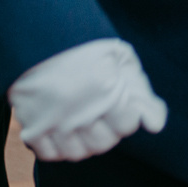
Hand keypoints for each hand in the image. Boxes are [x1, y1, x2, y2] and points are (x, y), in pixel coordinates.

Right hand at [9, 38, 166, 162]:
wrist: (33, 33)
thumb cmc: (79, 43)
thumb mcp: (118, 56)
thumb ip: (140, 90)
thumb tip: (155, 125)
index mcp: (102, 89)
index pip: (127, 124)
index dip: (126, 113)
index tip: (120, 102)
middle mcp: (78, 112)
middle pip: (103, 142)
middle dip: (106, 128)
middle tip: (98, 109)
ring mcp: (53, 124)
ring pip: (78, 152)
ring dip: (83, 138)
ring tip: (80, 117)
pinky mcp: (32, 130)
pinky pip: (50, 154)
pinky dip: (57, 145)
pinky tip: (59, 126)